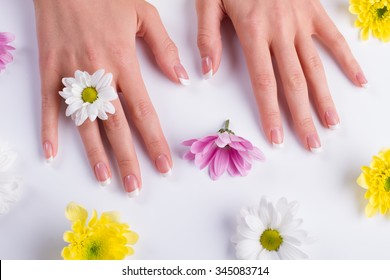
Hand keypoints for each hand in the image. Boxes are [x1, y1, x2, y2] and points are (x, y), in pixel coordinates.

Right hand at [34, 0, 188, 194]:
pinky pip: (49, 105)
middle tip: (135, 186)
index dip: (154, 142)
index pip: (144, 112)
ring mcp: (71, 74)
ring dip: (95, 153)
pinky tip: (52, 152)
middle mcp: (98, 74)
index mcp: (124, 61)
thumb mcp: (143, 14)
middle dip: (128, 159)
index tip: (163, 166)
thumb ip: (164, 48)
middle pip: (116, 126)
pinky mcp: (49, 70)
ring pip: (84, 122)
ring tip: (105, 178)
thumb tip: (182, 78)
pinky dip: (50, 129)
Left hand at [196, 0, 366, 150]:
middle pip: (293, 82)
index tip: (277, 138)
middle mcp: (280, 31)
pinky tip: (358, 80)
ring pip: (315, 66)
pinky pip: (333, 38)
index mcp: (252, 31)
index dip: (270, 112)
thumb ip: (208, 37)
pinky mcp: (314, 11)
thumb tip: (208, 72)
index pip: (263, 81)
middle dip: (302, 116)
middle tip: (312, 144)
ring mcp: (300, 21)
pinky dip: (347, 59)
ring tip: (331, 124)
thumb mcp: (209, 1)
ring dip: (324, 98)